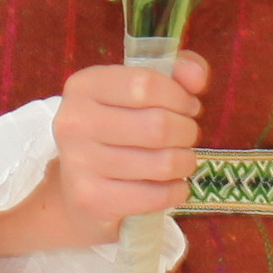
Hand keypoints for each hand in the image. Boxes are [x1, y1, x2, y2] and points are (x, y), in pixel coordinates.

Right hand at [0, 48, 207, 256]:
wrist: (80, 192)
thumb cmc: (119, 134)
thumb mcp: (140, 93)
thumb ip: (176, 72)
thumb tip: (198, 78)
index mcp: (84, 86)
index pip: (145, 83)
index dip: (180, 96)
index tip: (188, 106)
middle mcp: (74, 122)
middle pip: (158, 125)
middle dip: (187, 131)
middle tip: (186, 137)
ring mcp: (79, 163)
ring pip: (162, 162)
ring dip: (185, 162)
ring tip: (180, 160)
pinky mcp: (93, 200)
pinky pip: (157, 195)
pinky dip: (176, 191)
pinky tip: (171, 185)